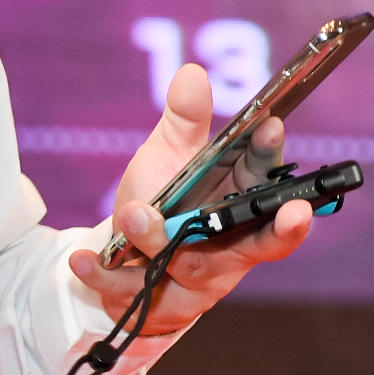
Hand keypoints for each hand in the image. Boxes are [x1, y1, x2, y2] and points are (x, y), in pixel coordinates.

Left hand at [70, 61, 313, 334]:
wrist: (127, 262)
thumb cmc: (164, 204)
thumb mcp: (172, 158)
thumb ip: (185, 122)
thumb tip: (193, 73)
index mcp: (240, 203)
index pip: (267, 180)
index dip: (270, 156)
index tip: (270, 126)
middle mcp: (232, 246)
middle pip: (260, 241)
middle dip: (280, 229)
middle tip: (293, 211)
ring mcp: (199, 278)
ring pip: (191, 263)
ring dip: (162, 239)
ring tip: (134, 213)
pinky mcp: (160, 302)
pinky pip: (134, 291)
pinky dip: (105, 275)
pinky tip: (80, 260)